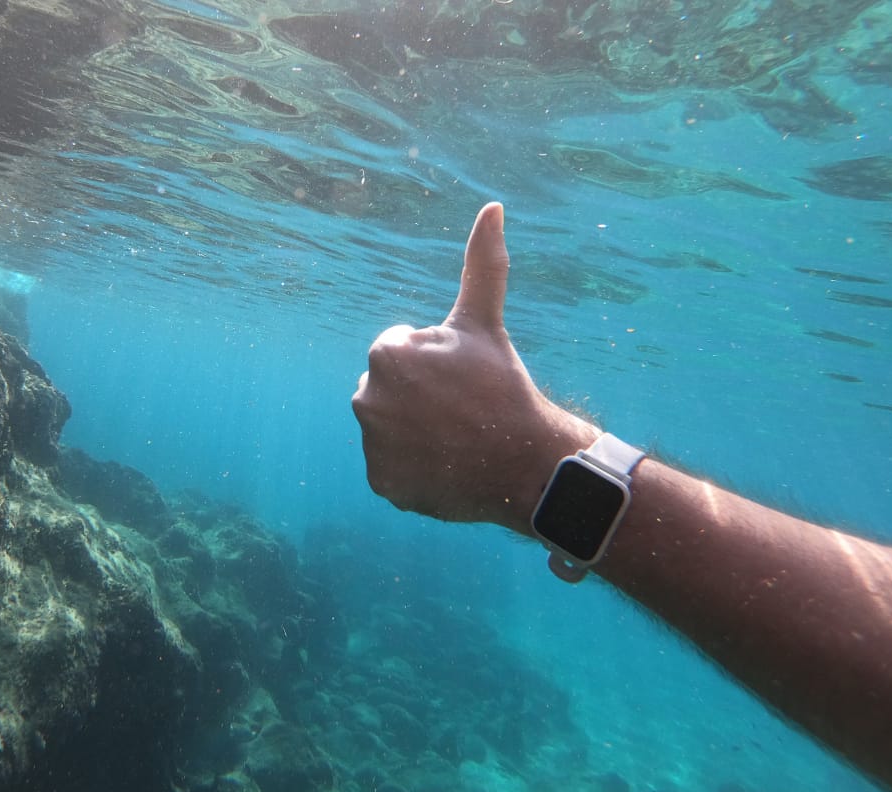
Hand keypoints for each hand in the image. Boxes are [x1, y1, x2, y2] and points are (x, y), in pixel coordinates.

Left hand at [351, 202, 596, 531]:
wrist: (525, 461)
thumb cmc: (505, 386)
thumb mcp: (486, 323)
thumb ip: (481, 265)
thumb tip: (492, 207)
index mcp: (386, 354)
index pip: (399, 354)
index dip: (435, 365)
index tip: (461, 380)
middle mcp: (366, 397)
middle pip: (391, 391)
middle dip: (420, 397)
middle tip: (460, 411)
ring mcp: (372, 445)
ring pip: (391, 430)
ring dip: (415, 432)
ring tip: (454, 438)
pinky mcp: (380, 483)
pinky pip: (392, 468)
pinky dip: (413, 469)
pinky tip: (444, 465)